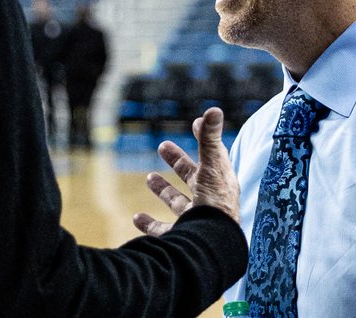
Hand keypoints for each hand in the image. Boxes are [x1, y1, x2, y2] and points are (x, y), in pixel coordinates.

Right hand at [132, 107, 240, 236]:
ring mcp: (196, 220)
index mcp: (219, 182)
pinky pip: (164, 230)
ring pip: (178, 203)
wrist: (212, 246)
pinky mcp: (182, 236)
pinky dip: (149, 224)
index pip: (213, 155)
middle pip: (193, 177)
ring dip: (164, 190)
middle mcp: (209, 201)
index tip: (196, 122)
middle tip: (163, 146)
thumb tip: (213, 109)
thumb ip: (209, 138)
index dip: (204, 138)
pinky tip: (137, 217)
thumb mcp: (212, 166)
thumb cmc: (215, 204)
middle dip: (178, 162)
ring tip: (149, 177)